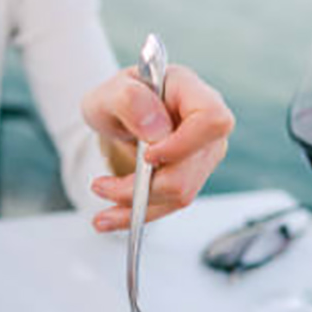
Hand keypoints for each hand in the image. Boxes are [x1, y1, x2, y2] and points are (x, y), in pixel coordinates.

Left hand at [82, 65, 233, 230]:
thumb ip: (128, 100)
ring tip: (100, 204)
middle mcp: (205, 126)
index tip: (148, 156)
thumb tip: (155, 130)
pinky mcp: (189, 178)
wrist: (119, 114)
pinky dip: (137, 214)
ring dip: (137, 205)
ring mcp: (201, 155)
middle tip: (101, 186)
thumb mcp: (109, 92)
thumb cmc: (119, 98)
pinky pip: (168, 204)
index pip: (211, 120)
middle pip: (192, 168)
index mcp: (192, 92)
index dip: (185, 144)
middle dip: (147, 186)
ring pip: (181, 193)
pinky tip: (109, 218)